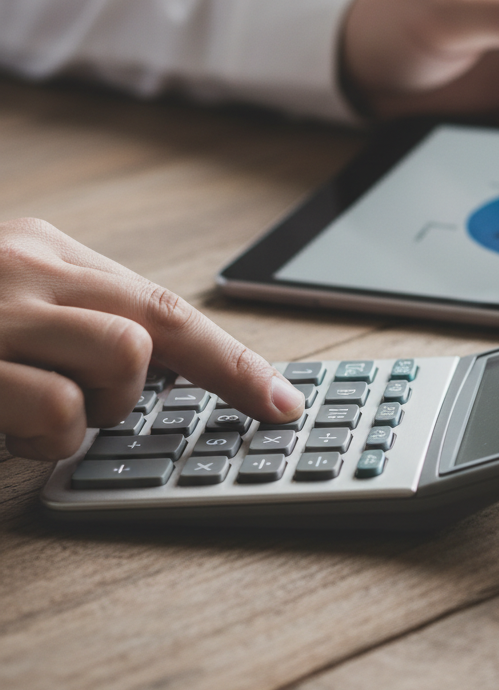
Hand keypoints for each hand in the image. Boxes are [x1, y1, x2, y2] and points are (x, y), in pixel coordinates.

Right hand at [0, 218, 304, 460]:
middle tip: (236, 408)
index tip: (280, 397)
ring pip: (126, 355)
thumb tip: (166, 368)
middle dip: (220, 373)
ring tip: (42, 416)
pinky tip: (10, 429)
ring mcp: (0, 313)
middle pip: (163, 319)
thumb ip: (82, 322)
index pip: (164, 304)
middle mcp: (28, 268)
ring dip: (100, 407)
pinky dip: (48, 437)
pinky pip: (58, 407)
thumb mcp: (10, 303)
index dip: (231, 357)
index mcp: (45, 252)